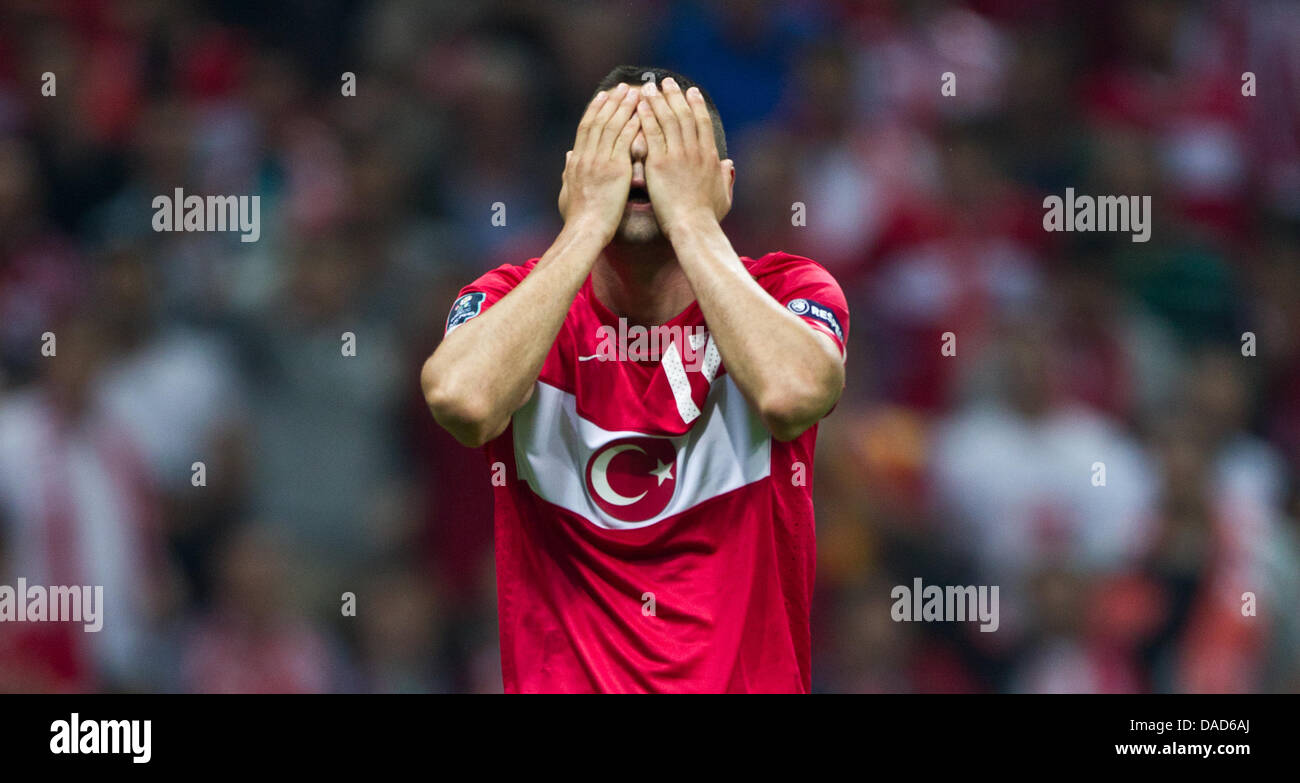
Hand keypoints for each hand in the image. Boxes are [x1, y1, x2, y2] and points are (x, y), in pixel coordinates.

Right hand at [557, 83, 641, 242]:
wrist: (585, 231)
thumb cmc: (578, 219)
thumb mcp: (566, 192)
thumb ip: (568, 172)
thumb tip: (567, 157)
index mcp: (576, 161)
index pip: (586, 127)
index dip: (595, 109)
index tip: (603, 96)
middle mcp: (587, 156)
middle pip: (599, 120)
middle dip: (611, 101)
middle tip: (622, 86)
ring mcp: (600, 161)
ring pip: (613, 126)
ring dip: (624, 106)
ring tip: (636, 92)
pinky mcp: (615, 169)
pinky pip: (625, 140)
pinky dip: (633, 124)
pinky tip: (643, 113)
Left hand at [637, 77, 731, 238]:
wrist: (693, 227)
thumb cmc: (708, 218)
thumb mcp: (724, 196)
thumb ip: (726, 178)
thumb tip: (728, 165)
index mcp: (709, 157)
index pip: (702, 123)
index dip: (696, 105)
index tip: (690, 92)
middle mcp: (695, 151)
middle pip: (684, 115)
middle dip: (675, 95)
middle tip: (666, 82)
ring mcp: (677, 155)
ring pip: (667, 119)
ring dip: (658, 100)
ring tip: (648, 87)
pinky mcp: (660, 163)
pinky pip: (652, 133)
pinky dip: (646, 117)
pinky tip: (639, 105)